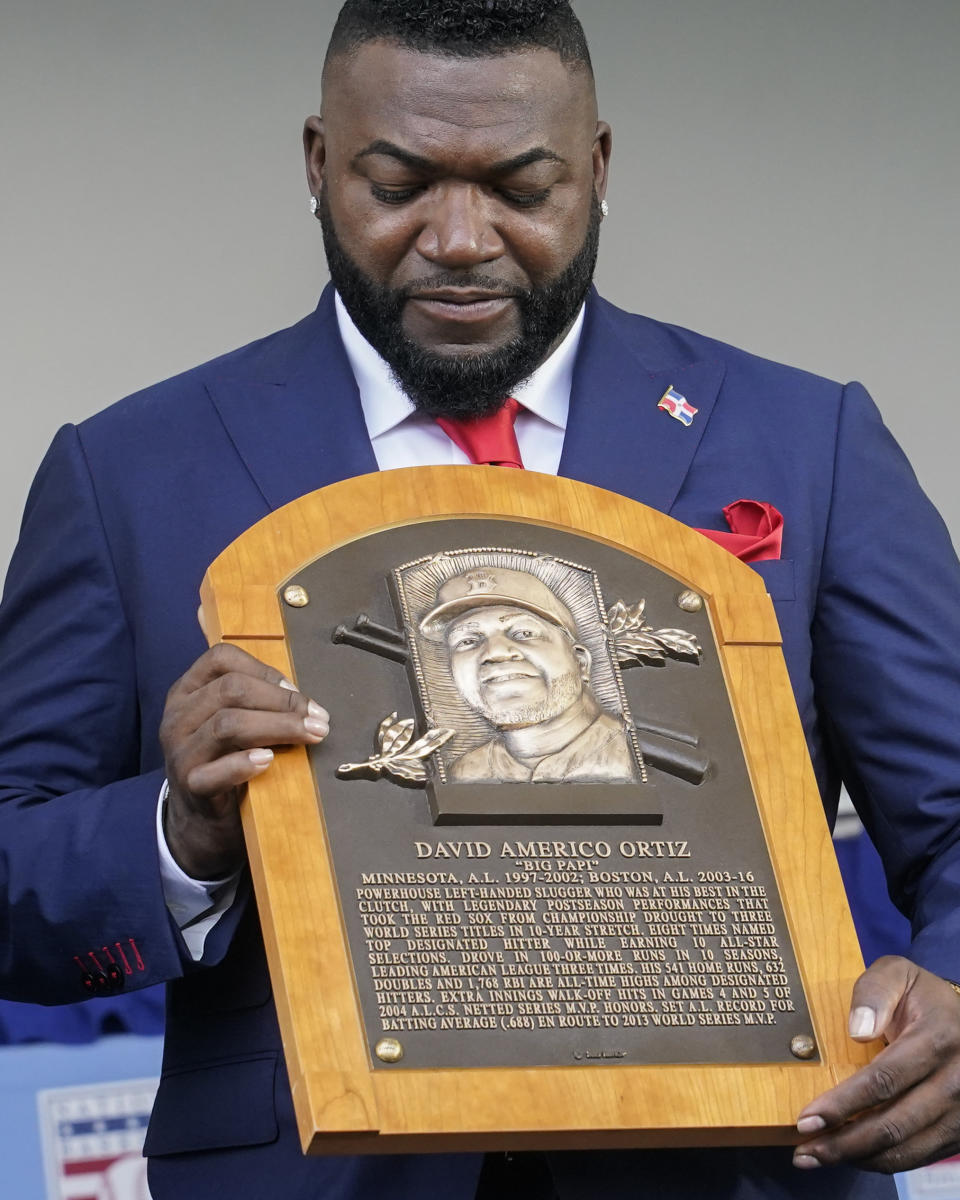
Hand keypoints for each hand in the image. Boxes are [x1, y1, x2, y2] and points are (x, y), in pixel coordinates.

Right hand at [159, 643, 328, 879]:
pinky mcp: (189, 787)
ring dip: (278, 727)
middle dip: (282, 700)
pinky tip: (269, 761)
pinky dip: (245, 763)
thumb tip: (302, 699)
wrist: (199, 822)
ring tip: (310, 735)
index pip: (221, 659)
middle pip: (230, 689)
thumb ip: (255, 703)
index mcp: (187, 692)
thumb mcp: (231, 725)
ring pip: (227, 724)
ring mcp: (180, 752)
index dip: (264, 669)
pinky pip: (216, 771)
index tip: (296, 690)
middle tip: (318, 718)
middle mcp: (177, 717)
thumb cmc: (223, 762)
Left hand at [794, 955, 959, 1173]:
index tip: (807, 1117)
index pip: (884, 1080)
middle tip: (803, 1149)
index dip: (843, 1103)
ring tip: (816, 1156)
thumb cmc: (919, 995)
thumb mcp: (897, 974)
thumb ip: (873, 992)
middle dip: (843, 1142)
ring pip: (905, 1148)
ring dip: (857, 1158)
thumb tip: (857, 1032)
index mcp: (937, 1038)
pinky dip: (881, 1161)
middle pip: (893, 1124)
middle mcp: (955, 1081)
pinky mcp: (959, 1130)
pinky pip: (918, 1155)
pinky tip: (851, 1155)